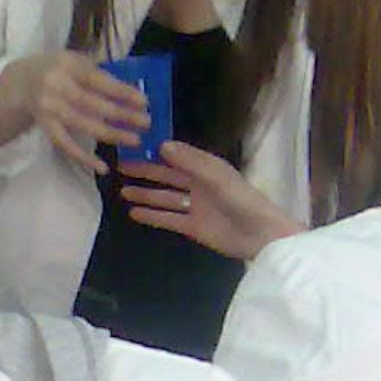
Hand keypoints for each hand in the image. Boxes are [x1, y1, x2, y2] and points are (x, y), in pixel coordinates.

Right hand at [0, 51, 147, 172]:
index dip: (121, 91)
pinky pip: (66, 145)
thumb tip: (130, 90)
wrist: (19, 81)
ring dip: (111, 134)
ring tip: (134, 140)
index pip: (98, 79)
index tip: (143, 101)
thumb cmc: (56, 69)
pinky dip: (84, 157)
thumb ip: (97, 72)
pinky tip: (103, 167)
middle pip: (93, 104)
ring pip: (83, 125)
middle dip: (122, 115)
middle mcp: (56, 86)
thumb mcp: (73, 61)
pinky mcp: (45, 127)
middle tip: (146, 123)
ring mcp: (49, 108)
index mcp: (67, 64)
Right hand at [118, 141, 304, 259]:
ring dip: (146, 194)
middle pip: (167, 176)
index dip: (157, 151)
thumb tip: (162, 145)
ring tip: (122, 192)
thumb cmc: (241, 200)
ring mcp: (195, 207)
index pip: (177, 155)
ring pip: (165, 198)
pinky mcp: (193, 227)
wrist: (259, 235)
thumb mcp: (215, 176)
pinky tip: (134, 213)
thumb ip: (189, 161)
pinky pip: (168, 219)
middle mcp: (198, 184)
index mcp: (206, 168)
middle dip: (145, 172)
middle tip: (121, 168)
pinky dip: (152, 216)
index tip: (135, 146)